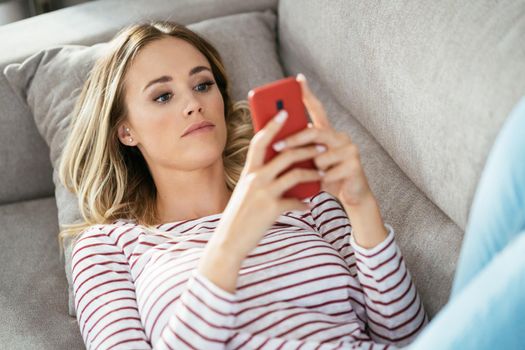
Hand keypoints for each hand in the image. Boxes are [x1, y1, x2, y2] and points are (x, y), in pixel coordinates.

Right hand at [207, 108, 323, 261]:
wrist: (228, 241)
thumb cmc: (238, 216)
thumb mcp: (245, 192)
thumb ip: (259, 178)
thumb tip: (280, 168)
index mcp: (248, 172)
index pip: (260, 141)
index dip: (272, 125)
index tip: (284, 112)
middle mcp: (255, 179)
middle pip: (285, 154)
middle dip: (306, 147)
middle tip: (321, 145)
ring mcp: (264, 193)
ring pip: (295, 174)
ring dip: (312, 172)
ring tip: (322, 173)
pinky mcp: (272, 209)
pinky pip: (296, 202)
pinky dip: (304, 204)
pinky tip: (308, 206)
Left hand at [272, 73, 372, 206]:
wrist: (351, 196)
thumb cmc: (324, 178)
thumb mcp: (309, 162)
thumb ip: (299, 149)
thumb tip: (272, 140)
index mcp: (328, 133)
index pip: (318, 109)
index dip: (308, 94)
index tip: (298, 79)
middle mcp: (341, 137)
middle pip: (314, 132)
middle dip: (293, 140)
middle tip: (276, 146)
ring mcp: (350, 149)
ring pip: (320, 156)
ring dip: (312, 170)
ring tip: (314, 177)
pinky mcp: (355, 165)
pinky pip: (328, 172)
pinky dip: (322, 181)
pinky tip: (325, 185)